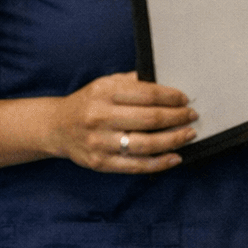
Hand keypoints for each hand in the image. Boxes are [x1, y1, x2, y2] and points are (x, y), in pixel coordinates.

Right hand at [46, 72, 196, 173]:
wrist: (56, 126)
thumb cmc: (88, 102)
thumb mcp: (106, 83)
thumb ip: (133, 82)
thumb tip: (168, 85)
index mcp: (104, 92)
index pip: (147, 94)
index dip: (171, 97)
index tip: (185, 100)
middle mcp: (100, 117)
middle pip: (150, 119)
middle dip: (177, 117)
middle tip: (192, 116)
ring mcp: (100, 142)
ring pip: (146, 144)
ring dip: (173, 140)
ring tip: (188, 134)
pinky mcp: (100, 163)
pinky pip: (135, 165)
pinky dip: (159, 163)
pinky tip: (175, 157)